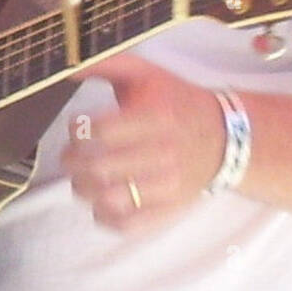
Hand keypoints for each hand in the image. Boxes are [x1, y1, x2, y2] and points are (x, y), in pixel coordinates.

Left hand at [62, 54, 226, 231]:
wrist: (225, 136)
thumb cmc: (176, 101)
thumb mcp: (146, 73)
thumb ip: (105, 64)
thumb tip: (67, 65)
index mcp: (156, 117)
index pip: (102, 131)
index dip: (78, 130)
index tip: (77, 126)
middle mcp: (163, 153)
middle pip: (99, 169)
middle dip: (72, 162)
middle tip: (71, 155)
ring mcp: (168, 187)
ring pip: (108, 200)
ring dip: (84, 189)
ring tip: (83, 177)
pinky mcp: (169, 210)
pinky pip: (127, 226)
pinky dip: (104, 217)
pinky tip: (100, 201)